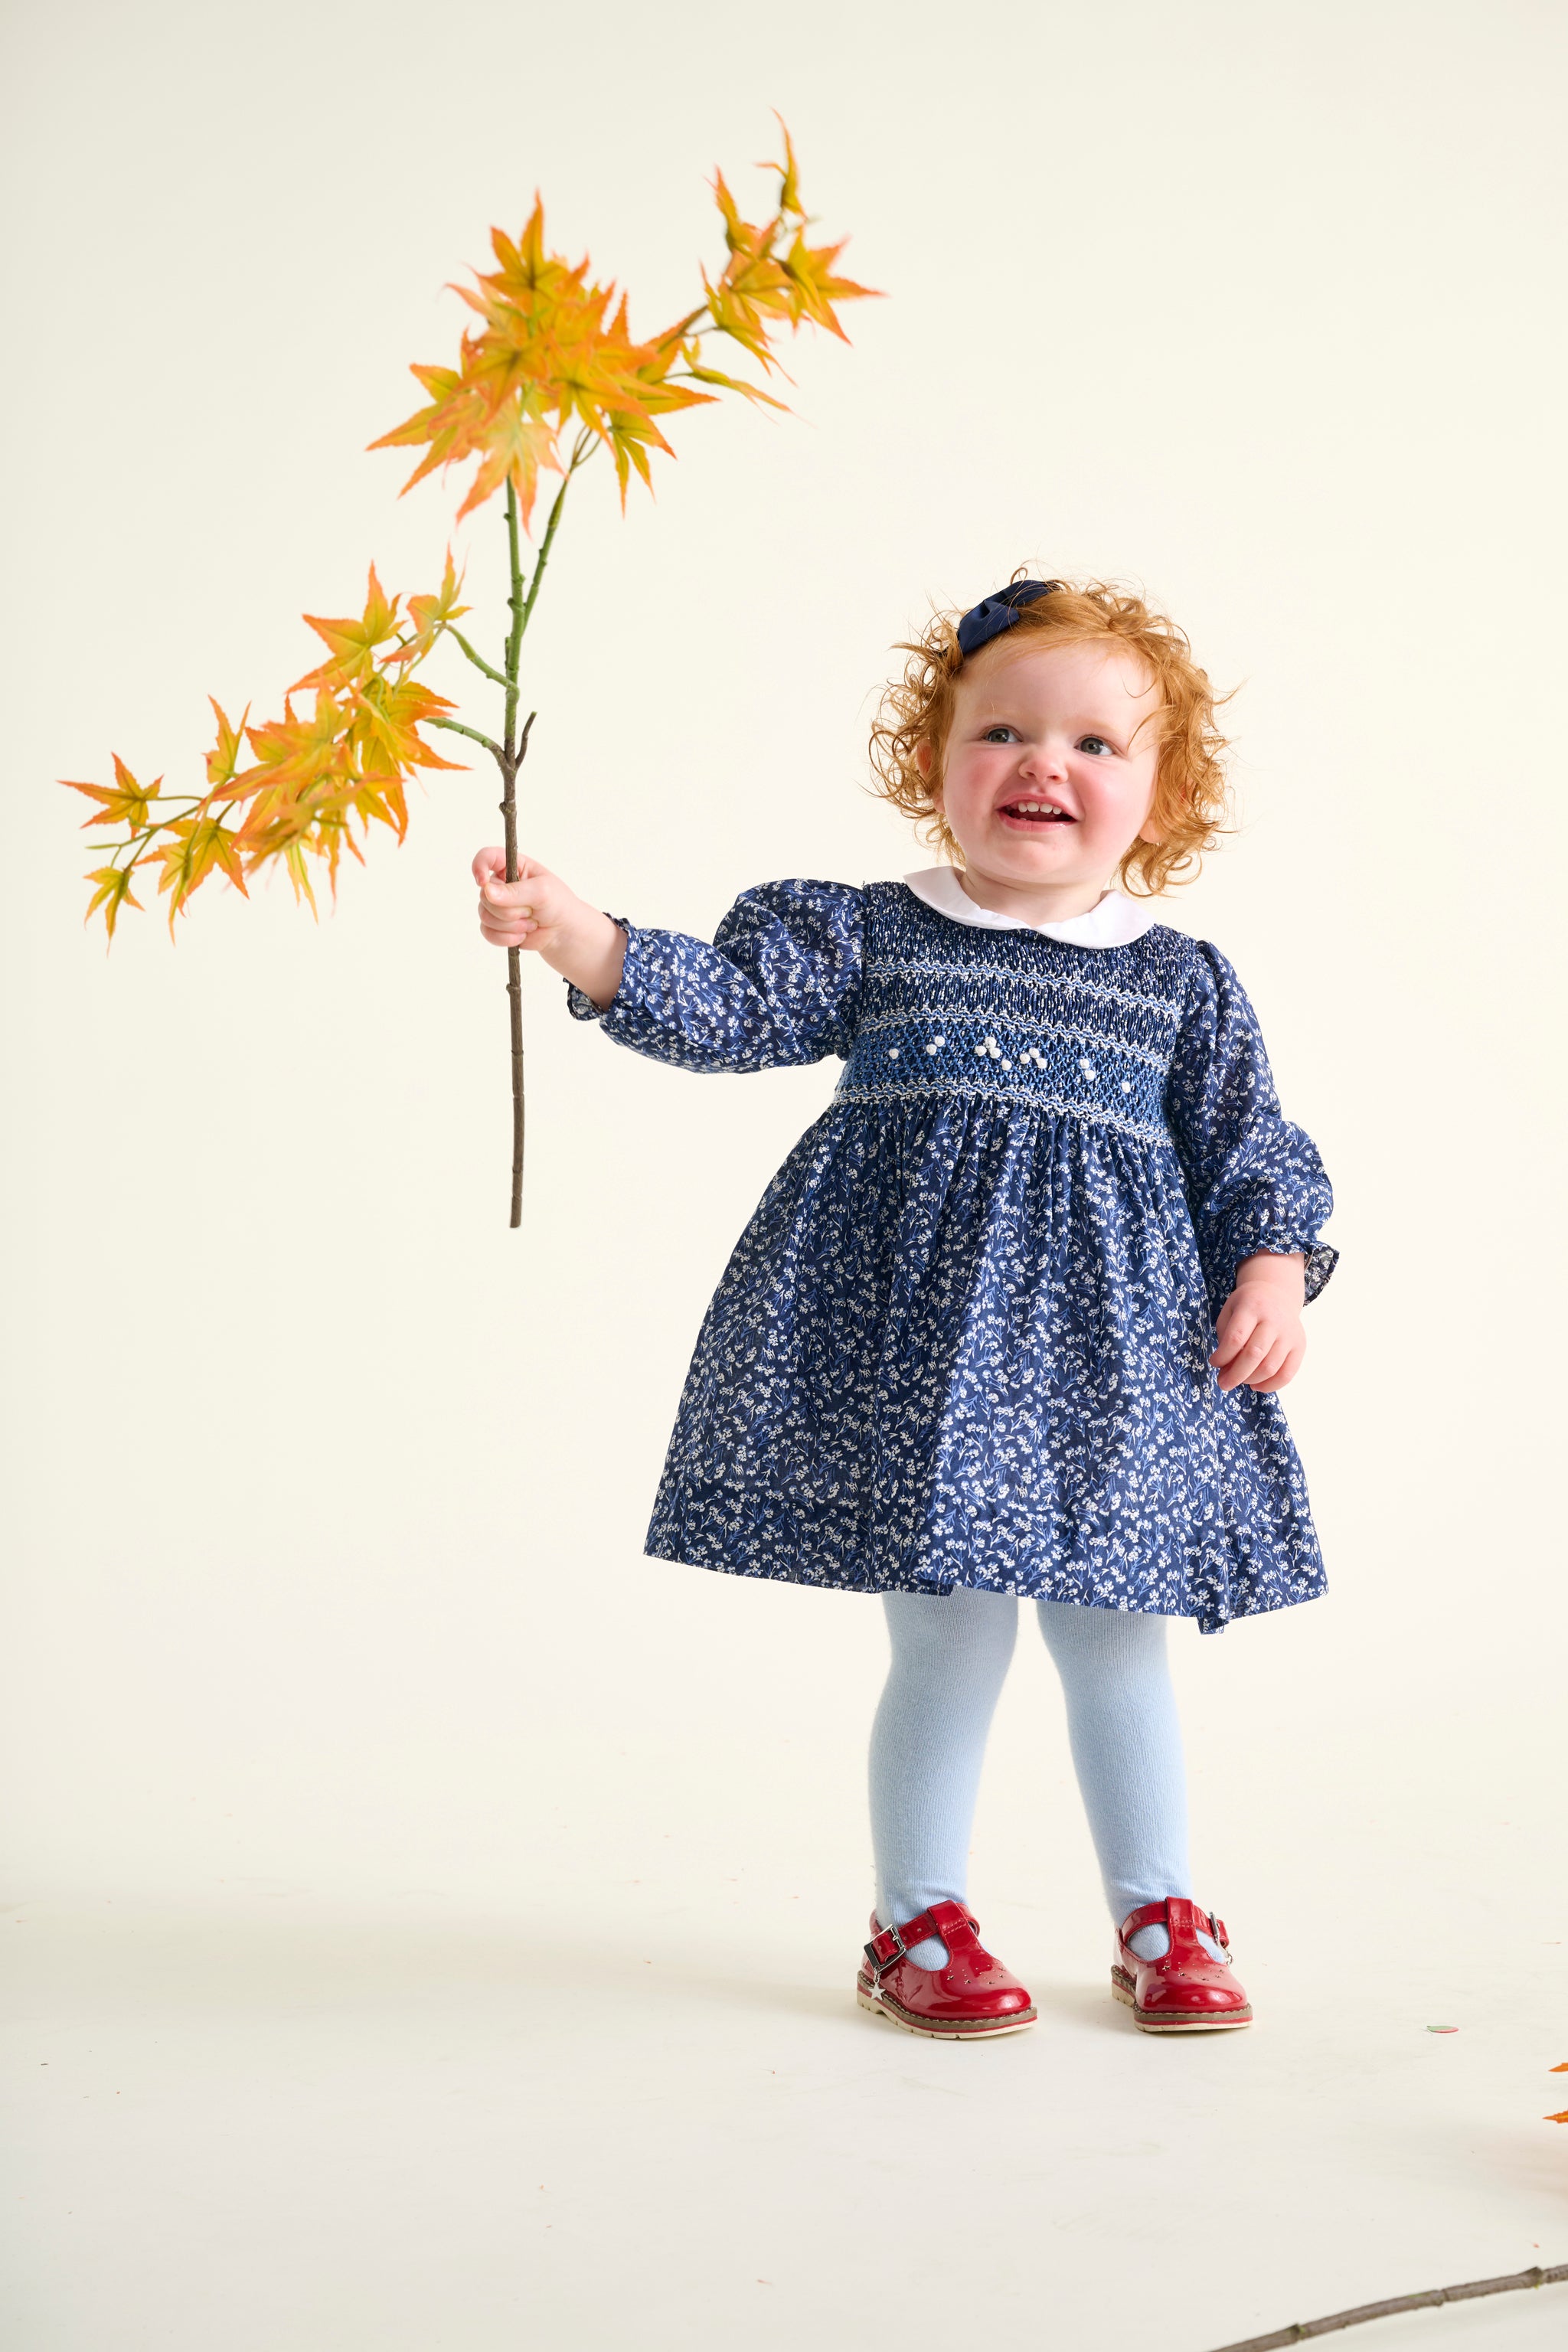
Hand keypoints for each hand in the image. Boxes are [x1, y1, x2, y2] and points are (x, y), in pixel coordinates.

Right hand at [470, 846, 626, 1009]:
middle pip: (485, 895)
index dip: (479, 867)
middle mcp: (501, 884)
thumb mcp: (542, 891)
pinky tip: (522, 936)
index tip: (482, 882)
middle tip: (531, 911)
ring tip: (531, 923)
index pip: (487, 857)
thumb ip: (515, 891)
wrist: (564, 933)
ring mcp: (496, 906)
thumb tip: (487, 891)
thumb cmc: (558, 904)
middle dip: (510, 909)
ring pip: (485, 915)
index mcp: (512, 866)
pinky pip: (487, 932)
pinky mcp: (496, 926)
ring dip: (511, 925)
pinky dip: (505, 938)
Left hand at [1210, 1252, 1305, 1392]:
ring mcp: (1289, 1333)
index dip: (1223, 1355)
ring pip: (1270, 1367)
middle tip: (1223, 1383)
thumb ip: (1225, 1339)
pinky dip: (1270, 1386)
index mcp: (1252, 1306)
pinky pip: (1287, 1374)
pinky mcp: (1300, 1346)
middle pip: (1254, 1354)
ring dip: (1250, 1380)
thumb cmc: (1247, 1307)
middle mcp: (1274, 1319)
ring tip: (1239, 1380)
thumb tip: (1226, 1371)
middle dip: (1235, 1374)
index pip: (1236, 1337)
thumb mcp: (1230, 1312)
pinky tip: (1256, 1385)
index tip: (1214, 1362)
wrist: (1277, 1294)